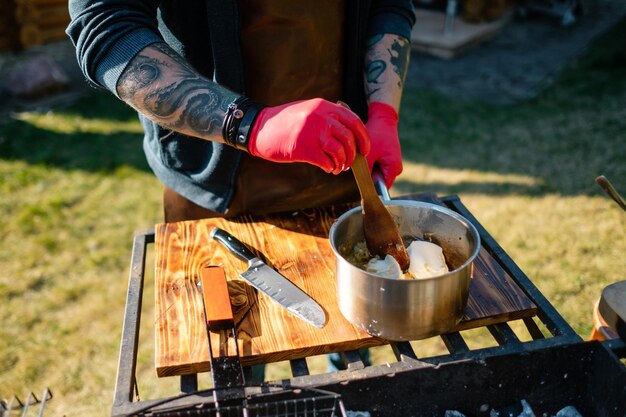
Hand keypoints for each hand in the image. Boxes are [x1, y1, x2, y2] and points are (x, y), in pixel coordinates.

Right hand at [248, 98, 369, 174]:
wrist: (259, 128)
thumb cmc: (284, 122)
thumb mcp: (307, 110)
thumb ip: (326, 116)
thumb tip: (347, 131)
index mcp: (323, 106)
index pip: (353, 121)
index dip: (363, 137)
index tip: (364, 150)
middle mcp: (320, 117)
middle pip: (348, 138)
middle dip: (352, 154)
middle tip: (349, 163)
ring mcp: (312, 133)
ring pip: (339, 151)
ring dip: (342, 163)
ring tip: (338, 168)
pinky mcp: (303, 148)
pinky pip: (326, 161)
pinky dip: (330, 167)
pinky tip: (328, 169)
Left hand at [364, 102, 402, 187]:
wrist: (383, 120)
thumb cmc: (376, 135)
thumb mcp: (367, 155)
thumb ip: (364, 172)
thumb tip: (360, 184)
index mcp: (394, 168)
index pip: (382, 188)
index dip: (370, 189)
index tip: (360, 188)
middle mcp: (396, 169)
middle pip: (379, 182)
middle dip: (368, 178)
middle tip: (359, 170)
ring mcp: (393, 165)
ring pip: (377, 175)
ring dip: (369, 171)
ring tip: (364, 160)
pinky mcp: (389, 161)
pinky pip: (378, 168)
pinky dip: (371, 165)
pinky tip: (367, 157)